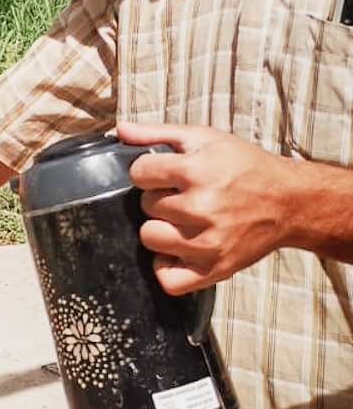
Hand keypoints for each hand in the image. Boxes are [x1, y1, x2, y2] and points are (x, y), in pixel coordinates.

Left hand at [118, 120, 291, 295]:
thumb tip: (120, 130)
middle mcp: (201, 209)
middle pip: (146, 207)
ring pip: (150, 239)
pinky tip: (179, 250)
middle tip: (184, 196)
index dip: (148, 171)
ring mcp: (208, 243)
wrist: (288, 201)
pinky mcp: (215, 269)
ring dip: (161, 230)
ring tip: (182, 221)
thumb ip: (158, 133)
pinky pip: (168, 279)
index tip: (164, 173)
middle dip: (160, 199)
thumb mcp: (204, 138)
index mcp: (196, 172)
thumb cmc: (245, 167)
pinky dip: (168, 267)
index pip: (139, 173)